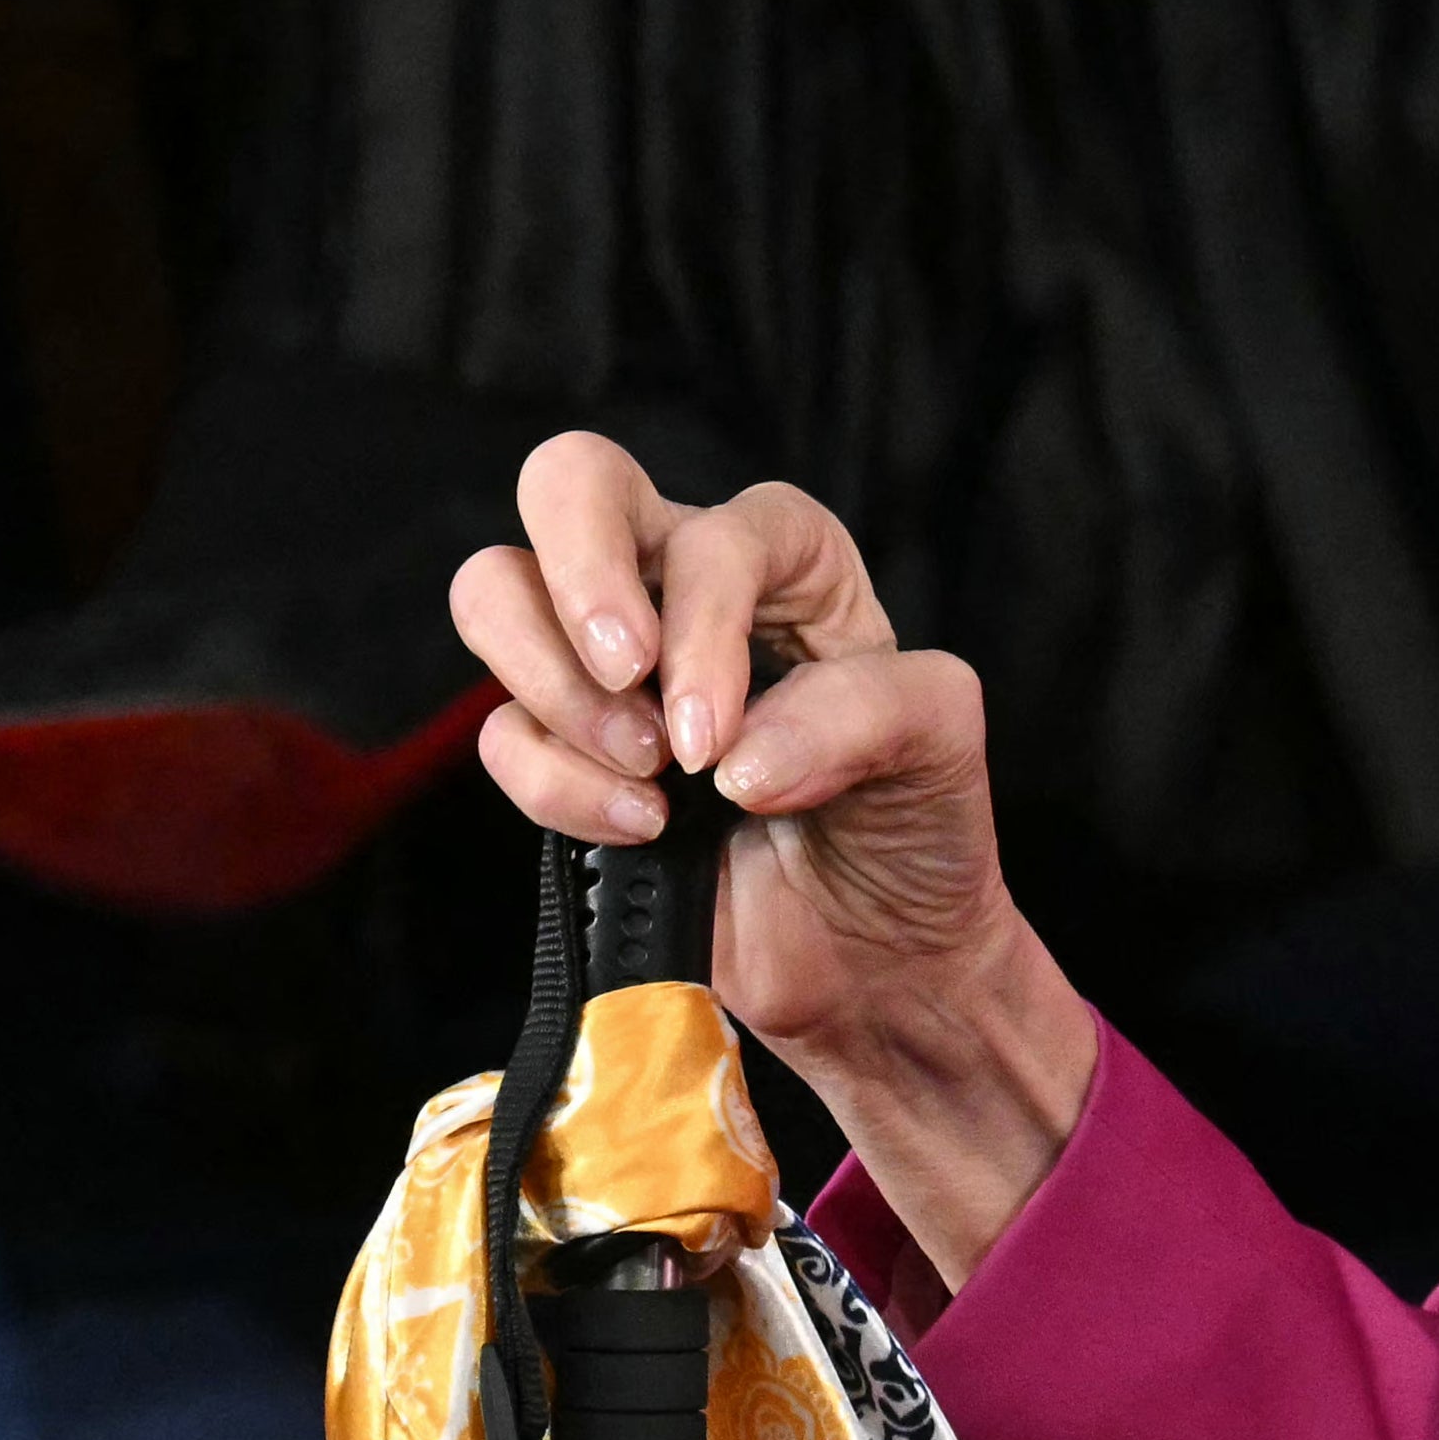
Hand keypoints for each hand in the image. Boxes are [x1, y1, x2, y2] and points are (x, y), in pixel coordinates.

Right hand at [449, 436, 1094, 1274]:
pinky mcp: (562, 750)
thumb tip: (733, 752)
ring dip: (555, 687)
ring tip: (649, 774)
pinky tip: (639, 829)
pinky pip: (502, 734)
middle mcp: (686, 590)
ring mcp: (611, 667)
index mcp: (790, 564)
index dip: (700, 622)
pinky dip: (556, 785)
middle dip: (580, 574)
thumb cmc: (916, 828)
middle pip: (570, 484)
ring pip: (497, 592)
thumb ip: (865, 714)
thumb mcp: (941, 748)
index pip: (716, 532)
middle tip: (626, 676)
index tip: (715, 739)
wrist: (877, 956)